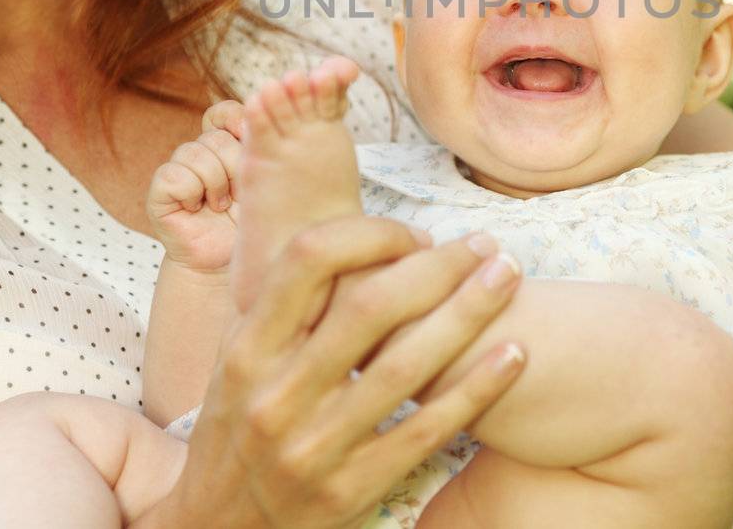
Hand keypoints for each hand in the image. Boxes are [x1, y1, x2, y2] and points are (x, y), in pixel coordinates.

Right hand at [145, 216, 526, 528]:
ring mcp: (314, 446)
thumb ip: (283, 304)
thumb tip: (345, 232)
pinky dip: (476, 388)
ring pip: (406, 366)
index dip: (371, 234)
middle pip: (371, 306)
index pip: (309, 259)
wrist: (217, 526)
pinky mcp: (351, 489)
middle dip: (439, 266)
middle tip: (483, 243)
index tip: (414, 236)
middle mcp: (276, 394)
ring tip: (508, 275)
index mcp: (247, 349)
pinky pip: (426, 430)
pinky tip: (514, 355)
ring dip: (469, 313)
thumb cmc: (238, 426)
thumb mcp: (236, 360)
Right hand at [146, 101, 245, 273]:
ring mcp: (178, 169)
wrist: (225, 263)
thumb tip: (255, 124)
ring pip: (194, 152)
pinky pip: (173, 175)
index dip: (234, 119)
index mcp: (226, 146)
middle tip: (239, 195)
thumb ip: (259, 154)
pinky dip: (191, 192)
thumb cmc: (249, 224)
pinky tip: (197, 210)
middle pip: (216, 137)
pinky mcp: (160, 190)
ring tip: (220, 206)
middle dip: (234, 166)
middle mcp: (200, 153)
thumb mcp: (263, 185)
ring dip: (214, 183)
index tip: (249, 138)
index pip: (223, 113)